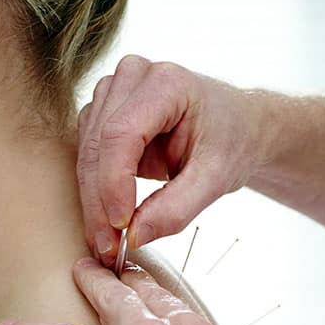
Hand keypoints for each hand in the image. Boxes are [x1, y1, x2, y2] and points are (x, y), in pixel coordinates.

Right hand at [78, 55, 268, 266]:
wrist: (237, 127)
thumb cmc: (231, 142)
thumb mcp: (215, 179)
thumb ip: (176, 209)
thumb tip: (133, 237)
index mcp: (167, 83)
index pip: (121, 134)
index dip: (114, 183)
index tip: (121, 226)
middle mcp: (133, 76)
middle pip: (98, 145)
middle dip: (99, 202)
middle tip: (109, 248)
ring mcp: (114, 90)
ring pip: (87, 152)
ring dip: (93, 200)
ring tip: (108, 240)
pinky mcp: (104, 110)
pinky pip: (87, 154)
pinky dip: (95, 190)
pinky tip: (107, 219)